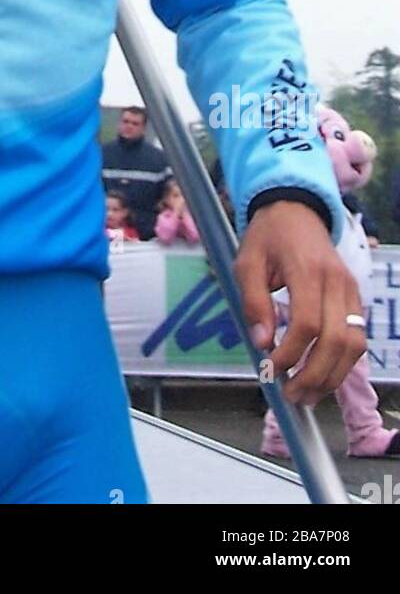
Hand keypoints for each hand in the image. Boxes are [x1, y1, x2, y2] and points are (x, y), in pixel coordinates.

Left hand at [234, 200, 365, 405]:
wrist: (296, 210)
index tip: (270, 369)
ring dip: (333, 376)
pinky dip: (342, 362)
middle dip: (314, 375)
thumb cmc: (268, 237)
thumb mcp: (247, 261)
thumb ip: (253, 301)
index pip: (307, 323)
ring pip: (354, 344)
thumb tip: (262, 342)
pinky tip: (321, 376)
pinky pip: (357, 336)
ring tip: (307, 395)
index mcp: (308, 270)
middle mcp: (337, 282)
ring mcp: (351, 290)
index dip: (291, 353)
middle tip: (291, 394)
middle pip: (337, 340)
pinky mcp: (355, 298)